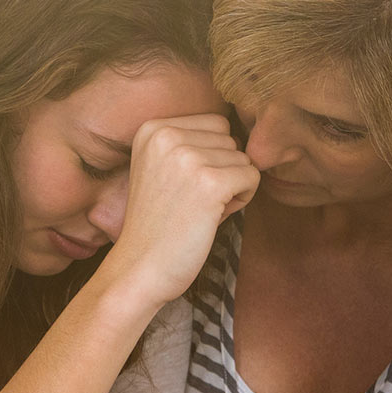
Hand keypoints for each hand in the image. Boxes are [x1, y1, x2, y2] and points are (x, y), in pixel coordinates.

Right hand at [99, 113, 258, 307]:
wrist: (139, 268)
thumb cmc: (158, 225)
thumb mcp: (161, 169)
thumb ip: (192, 143)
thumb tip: (244, 136)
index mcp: (152, 128)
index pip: (215, 124)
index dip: (211, 157)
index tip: (185, 186)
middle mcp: (167, 136)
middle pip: (230, 140)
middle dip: (223, 170)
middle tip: (193, 202)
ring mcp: (188, 158)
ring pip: (243, 159)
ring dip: (232, 187)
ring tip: (200, 211)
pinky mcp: (210, 183)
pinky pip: (252, 177)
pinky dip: (242, 199)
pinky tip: (214, 217)